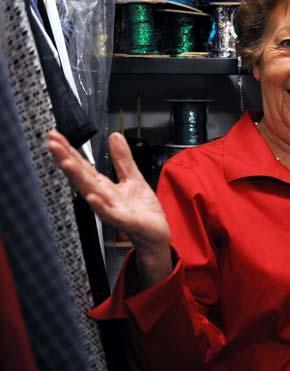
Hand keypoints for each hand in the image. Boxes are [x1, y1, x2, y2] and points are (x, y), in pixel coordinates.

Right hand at [47, 131, 171, 284]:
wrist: (155, 234)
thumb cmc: (142, 211)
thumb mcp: (133, 178)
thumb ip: (122, 159)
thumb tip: (114, 136)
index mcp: (104, 186)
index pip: (83, 166)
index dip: (69, 151)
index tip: (55, 136)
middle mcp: (102, 197)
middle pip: (81, 176)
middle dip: (66, 160)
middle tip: (52, 143)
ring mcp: (111, 209)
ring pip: (91, 192)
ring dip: (78, 178)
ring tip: (66, 163)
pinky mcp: (125, 221)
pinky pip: (110, 213)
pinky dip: (100, 205)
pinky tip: (92, 197)